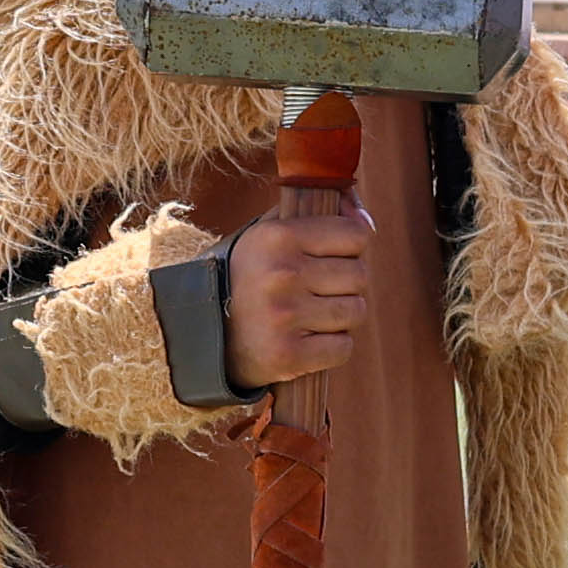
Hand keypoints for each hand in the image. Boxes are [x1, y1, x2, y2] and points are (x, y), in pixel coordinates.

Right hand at [222, 193, 373, 389]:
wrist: (203, 332)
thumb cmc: (251, 276)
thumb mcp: (269, 233)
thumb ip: (317, 212)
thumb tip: (364, 215)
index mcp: (277, 236)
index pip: (357, 234)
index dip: (350, 248)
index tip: (331, 257)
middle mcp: (281, 273)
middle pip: (360, 275)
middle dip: (345, 285)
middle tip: (315, 291)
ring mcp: (284, 316)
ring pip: (355, 311)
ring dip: (339, 317)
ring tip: (309, 315)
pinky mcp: (288, 355)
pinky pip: (344, 347)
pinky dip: (331, 348)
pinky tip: (306, 340)